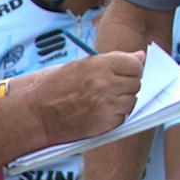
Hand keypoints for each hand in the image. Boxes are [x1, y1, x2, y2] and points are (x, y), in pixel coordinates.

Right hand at [25, 51, 144, 145]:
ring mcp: (106, 105)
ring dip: (123, 100)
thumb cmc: (57, 87)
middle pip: (136, 83)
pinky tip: (100, 111)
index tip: (126, 72)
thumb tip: (140, 56)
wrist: (38, 113)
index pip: (135, 64)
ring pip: (132, 100)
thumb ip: (114, 60)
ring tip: (104, 99)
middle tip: (112, 87)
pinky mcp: (105, 123)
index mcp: (100, 65)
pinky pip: (123, 116)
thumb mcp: (82, 64)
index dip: (133, 68)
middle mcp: (105, 84)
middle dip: (128, 84)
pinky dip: (116, 115)